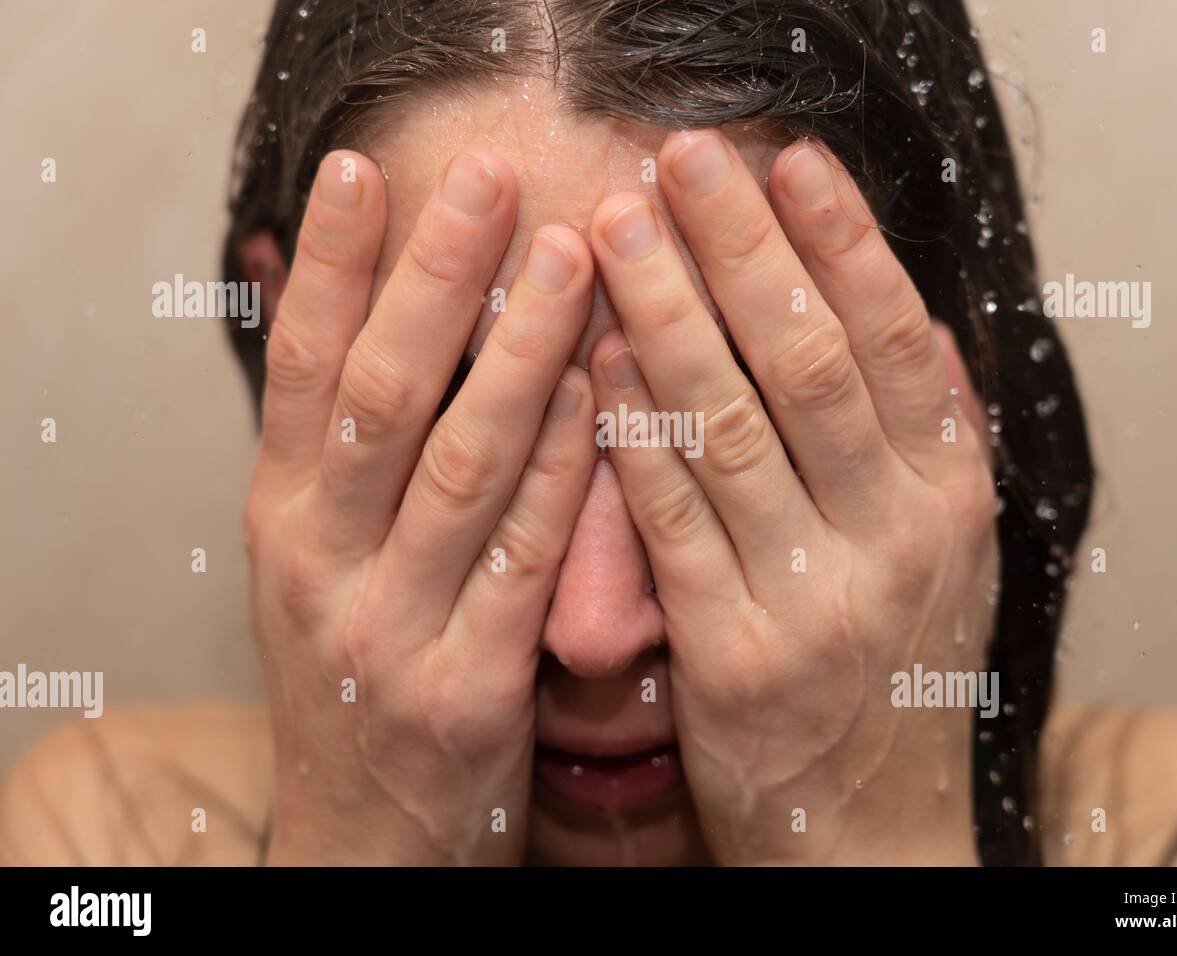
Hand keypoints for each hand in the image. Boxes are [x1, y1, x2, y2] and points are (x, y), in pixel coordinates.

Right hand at [243, 149, 595, 863]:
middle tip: (488, 179)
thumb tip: (341, 313)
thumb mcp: (313, 563)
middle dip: (433, 281)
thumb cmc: (353, 678)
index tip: (367, 170)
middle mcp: (318, 563)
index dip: (333, 267)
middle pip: (378, 396)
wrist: (363, 840)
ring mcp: (388, 627)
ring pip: (460, 465)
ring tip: (571, 257)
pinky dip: (562, 470)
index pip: (297, 370)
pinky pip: (524, 558)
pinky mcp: (465, 686)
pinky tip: (597, 395)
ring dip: (518, 353)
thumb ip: (334, 452)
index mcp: (280, 520)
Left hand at [587, 130, 998, 864]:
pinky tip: (590, 362)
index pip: (897, 340)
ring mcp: (815, 599)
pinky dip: (627, 432)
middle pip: (806, 363)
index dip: (841, 241)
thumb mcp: (950, 557)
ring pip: (728, 426)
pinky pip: (669, 520)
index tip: (786, 159)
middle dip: (739, 249)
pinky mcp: (734, 656)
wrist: (873, 832)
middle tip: (679, 159)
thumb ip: (935, 442)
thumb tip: (918, 321)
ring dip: (664, 316)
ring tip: (613, 232)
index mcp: (953, 499)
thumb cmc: (899, 677)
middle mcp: (897, 538)